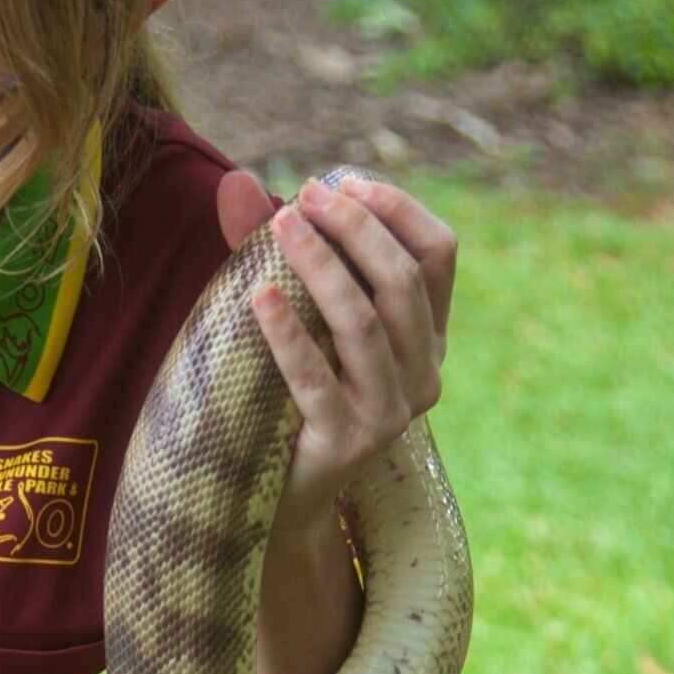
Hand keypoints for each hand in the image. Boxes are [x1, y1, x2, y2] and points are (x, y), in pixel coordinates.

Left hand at [215, 171, 455, 541]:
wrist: (278, 495)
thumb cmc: (286, 389)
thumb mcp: (290, 310)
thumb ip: (266, 248)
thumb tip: (234, 179)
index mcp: (427, 335)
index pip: (439, 254)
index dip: (399, 209)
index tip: (345, 181)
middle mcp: (423, 373)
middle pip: (404, 281)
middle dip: (356, 228)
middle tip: (304, 195)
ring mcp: (390, 413)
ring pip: (365, 323)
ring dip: (323, 266)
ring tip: (280, 225)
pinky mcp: (347, 443)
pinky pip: (316, 379)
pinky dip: (288, 335)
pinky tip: (259, 297)